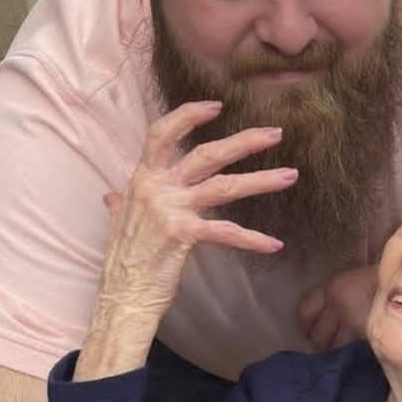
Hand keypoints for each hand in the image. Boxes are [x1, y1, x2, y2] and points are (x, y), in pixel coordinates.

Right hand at [78, 102, 296, 377]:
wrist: (121, 295)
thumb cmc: (123, 262)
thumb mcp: (119, 224)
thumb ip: (120, 205)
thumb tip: (111, 196)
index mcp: (142, 179)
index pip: (161, 133)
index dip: (188, 115)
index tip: (217, 105)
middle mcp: (156, 187)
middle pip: (206, 154)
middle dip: (244, 142)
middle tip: (276, 134)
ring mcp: (169, 209)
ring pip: (224, 186)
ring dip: (261, 180)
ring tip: (290, 176)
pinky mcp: (182, 234)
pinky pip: (226, 232)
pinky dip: (252, 239)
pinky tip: (274, 244)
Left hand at [297, 265, 378, 350]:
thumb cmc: (384, 282)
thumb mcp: (356, 282)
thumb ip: (340, 298)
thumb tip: (328, 320)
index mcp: (332, 287)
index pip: (305, 311)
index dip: (304, 325)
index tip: (308, 332)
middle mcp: (337, 303)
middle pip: (317, 334)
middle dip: (320, 343)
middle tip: (326, 348)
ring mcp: (351, 319)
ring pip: (333, 346)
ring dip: (335, 352)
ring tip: (343, 354)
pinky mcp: (366, 332)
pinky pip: (351, 350)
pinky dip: (351, 355)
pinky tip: (356, 356)